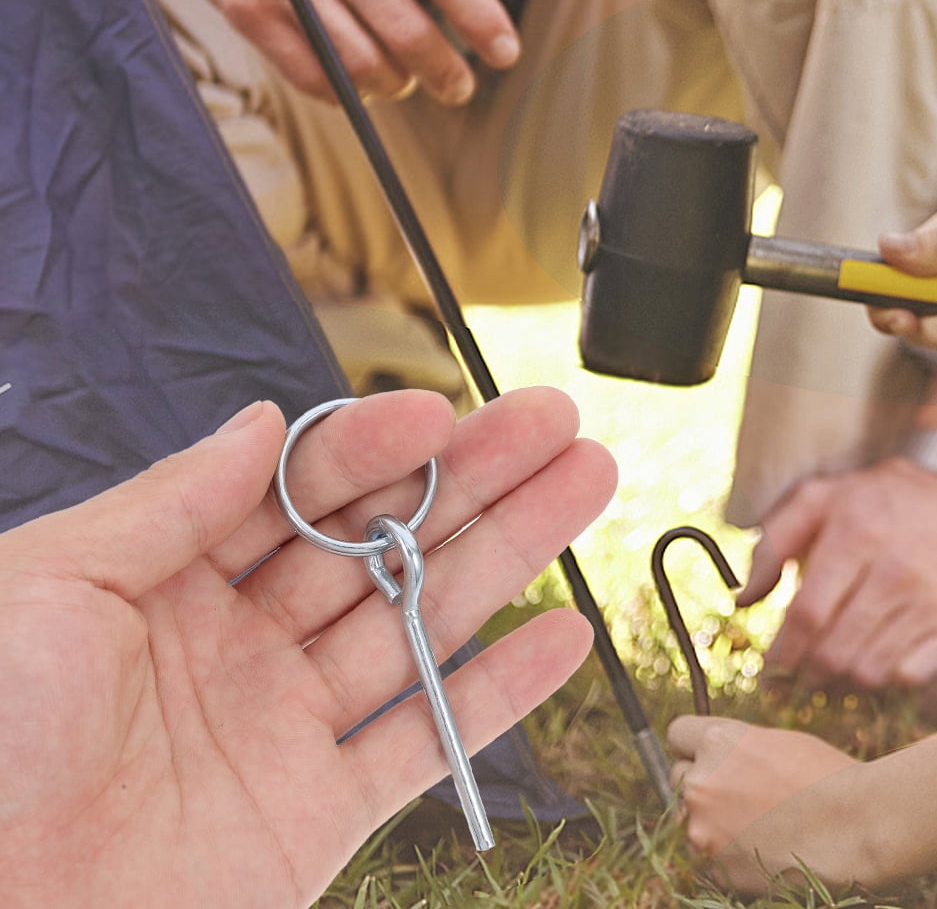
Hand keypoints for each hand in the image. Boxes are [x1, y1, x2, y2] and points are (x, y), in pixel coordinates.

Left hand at [0, 387, 614, 908]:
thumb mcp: (44, 589)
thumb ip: (168, 503)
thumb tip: (262, 420)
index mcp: (166, 583)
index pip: (298, 490)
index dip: (374, 446)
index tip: (440, 413)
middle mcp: (237, 647)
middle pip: (381, 541)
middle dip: (472, 477)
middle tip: (552, 421)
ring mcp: (282, 730)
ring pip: (421, 621)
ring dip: (510, 552)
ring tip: (587, 482)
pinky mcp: (313, 818)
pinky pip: (425, 745)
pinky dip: (501, 693)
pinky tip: (562, 635)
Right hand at [180, 0, 524, 103]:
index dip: (481, 19)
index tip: (506, 53)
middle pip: (405, 28)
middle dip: (443, 71)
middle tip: (460, 86)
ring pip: (357, 62)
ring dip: (394, 84)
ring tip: (406, 79)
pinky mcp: (247, 7)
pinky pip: (308, 73)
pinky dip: (343, 91)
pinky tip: (360, 82)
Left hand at [669, 717, 859, 891]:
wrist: (856, 826)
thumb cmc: (827, 777)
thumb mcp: (779, 743)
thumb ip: (737, 750)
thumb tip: (722, 760)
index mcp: (718, 742)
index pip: (677, 734)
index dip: (694, 744)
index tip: (706, 754)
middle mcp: (701, 783)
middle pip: (678, 779)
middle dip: (702, 784)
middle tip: (738, 794)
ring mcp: (704, 830)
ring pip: (692, 822)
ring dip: (714, 823)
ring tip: (761, 826)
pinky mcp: (716, 870)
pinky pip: (710, 858)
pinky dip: (728, 856)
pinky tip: (765, 850)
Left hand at [740, 458, 936, 687]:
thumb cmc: (876, 499)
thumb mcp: (819, 498)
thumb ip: (774, 543)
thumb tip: (743, 601)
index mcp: (857, 534)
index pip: (808, 614)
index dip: (782, 651)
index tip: (771, 667)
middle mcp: (897, 570)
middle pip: (836, 651)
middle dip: (807, 673)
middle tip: (798, 676)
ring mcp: (932, 601)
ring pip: (870, 671)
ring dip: (843, 680)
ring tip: (833, 669)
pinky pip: (911, 676)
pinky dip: (887, 678)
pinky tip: (876, 661)